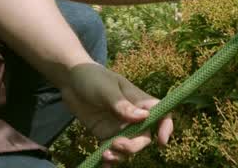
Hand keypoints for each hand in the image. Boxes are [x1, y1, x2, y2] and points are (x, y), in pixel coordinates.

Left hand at [59, 62, 173, 163]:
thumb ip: (122, 105)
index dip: (166, 127)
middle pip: (144, 137)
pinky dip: (110, 161)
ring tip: (105, 155)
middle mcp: (133, 117)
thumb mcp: (106, 89)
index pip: (161, 114)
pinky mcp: (106, 135)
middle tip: (116, 145)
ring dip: (121, 156)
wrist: (71, 81)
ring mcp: (120, 128)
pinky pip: (113, 152)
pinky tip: (103, 164)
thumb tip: (144, 117)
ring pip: (129, 148)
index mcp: (139, 101)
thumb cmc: (92, 78)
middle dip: (134, 146)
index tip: (161, 141)